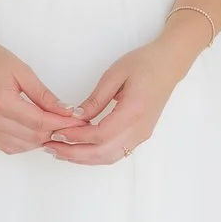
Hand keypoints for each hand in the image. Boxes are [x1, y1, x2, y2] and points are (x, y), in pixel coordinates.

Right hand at [0, 36, 87, 154]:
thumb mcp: (22, 71)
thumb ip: (44, 95)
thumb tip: (66, 111)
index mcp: (1, 102)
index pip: (39, 122)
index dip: (62, 124)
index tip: (78, 121)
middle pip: (33, 136)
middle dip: (56, 132)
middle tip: (72, 125)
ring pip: (23, 146)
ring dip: (41, 140)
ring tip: (56, 127)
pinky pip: (9, 146)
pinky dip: (26, 143)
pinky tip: (35, 132)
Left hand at [44, 18, 208, 165]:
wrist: (169, 65)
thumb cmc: (144, 63)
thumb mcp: (114, 75)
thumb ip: (95, 99)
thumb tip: (76, 117)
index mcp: (134, 111)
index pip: (100, 134)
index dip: (77, 137)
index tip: (57, 133)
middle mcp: (140, 129)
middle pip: (103, 153)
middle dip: (74, 153)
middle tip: (51, 147)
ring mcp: (142, 135)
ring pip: (109, 157)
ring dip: (83, 158)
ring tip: (60, 151)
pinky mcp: (140, 136)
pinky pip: (116, 153)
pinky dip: (95, 155)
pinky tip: (79, 149)